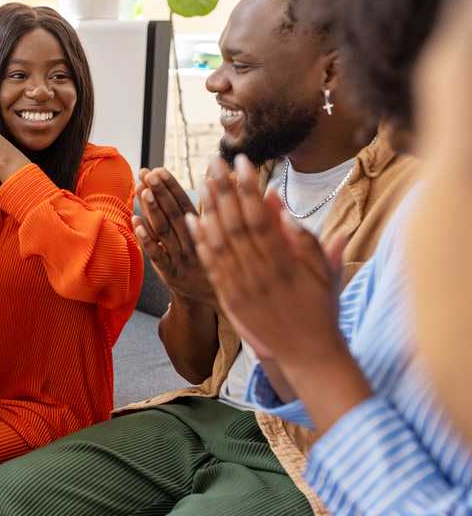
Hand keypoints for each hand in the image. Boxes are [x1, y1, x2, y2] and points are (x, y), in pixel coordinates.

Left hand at [132, 167, 215, 305]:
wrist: (214, 295)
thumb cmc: (217, 256)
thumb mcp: (220, 231)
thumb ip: (216, 202)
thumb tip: (228, 174)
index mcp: (207, 230)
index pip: (187, 204)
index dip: (172, 187)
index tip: (159, 170)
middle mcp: (194, 242)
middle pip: (174, 214)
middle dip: (160, 192)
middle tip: (148, 173)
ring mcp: (181, 258)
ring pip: (165, 232)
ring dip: (153, 211)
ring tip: (142, 190)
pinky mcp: (170, 273)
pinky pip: (157, 254)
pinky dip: (146, 238)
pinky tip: (135, 222)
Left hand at [186, 155, 345, 365]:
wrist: (307, 354)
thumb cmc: (321, 308)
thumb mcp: (323, 271)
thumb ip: (303, 238)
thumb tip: (279, 203)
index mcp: (285, 264)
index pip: (260, 217)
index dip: (248, 188)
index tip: (241, 162)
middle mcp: (259, 274)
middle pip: (235, 224)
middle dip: (224, 190)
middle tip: (215, 161)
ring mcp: (241, 287)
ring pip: (218, 242)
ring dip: (208, 210)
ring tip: (202, 181)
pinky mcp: (229, 298)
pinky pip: (211, 266)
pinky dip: (201, 241)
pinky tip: (192, 218)